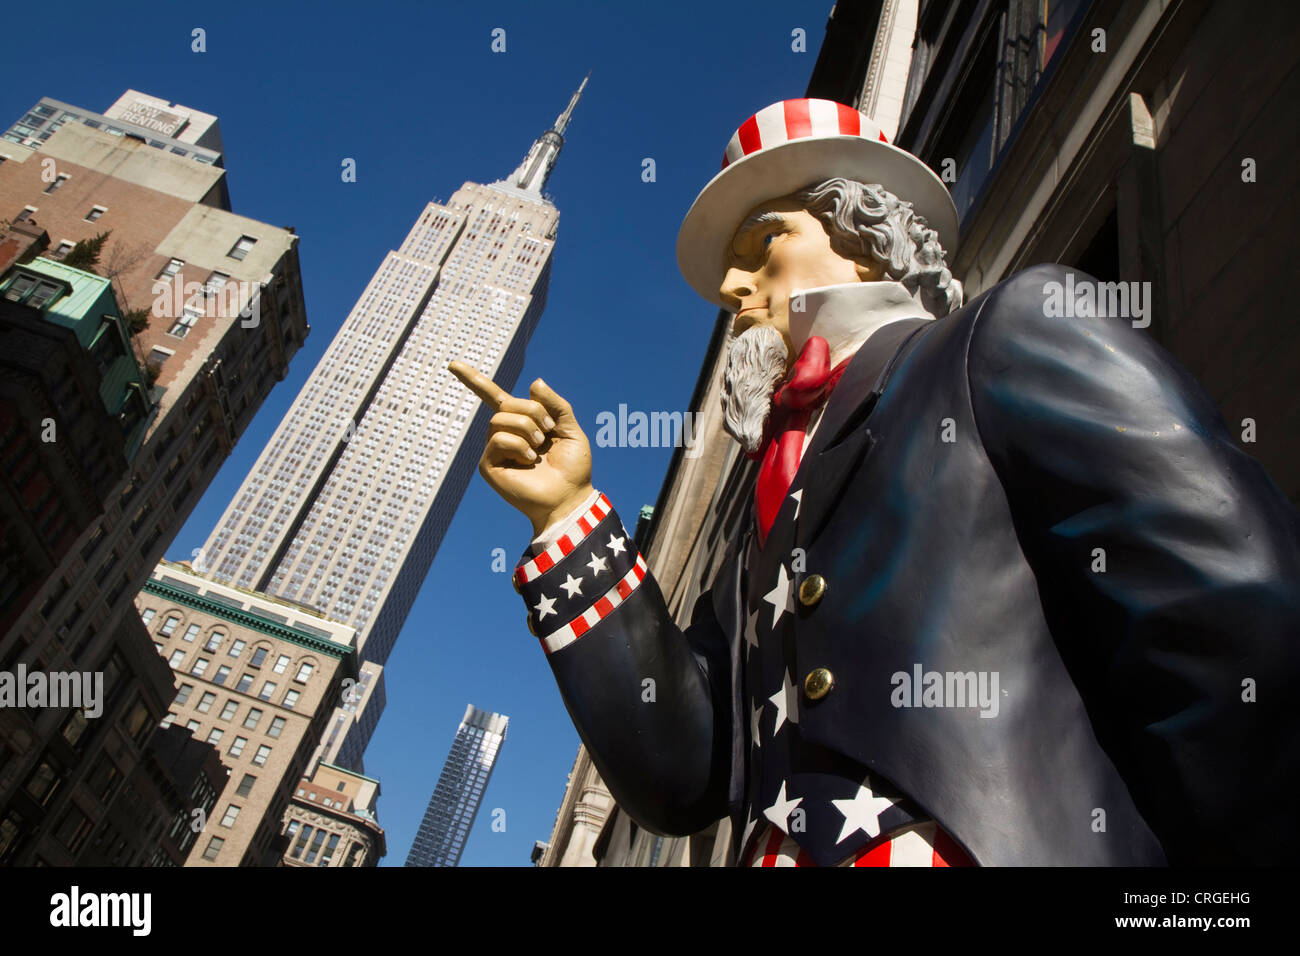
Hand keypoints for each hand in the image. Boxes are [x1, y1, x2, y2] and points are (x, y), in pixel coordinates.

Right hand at [448, 361, 593, 535]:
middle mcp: (504, 433)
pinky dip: (518, 446)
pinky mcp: (489, 465)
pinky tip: (529, 461)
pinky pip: (498, 439)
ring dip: (527, 428)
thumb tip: (534, 382)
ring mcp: (495, 449)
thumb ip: (556, 404)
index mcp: (522, 423)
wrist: (568, 497)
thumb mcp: (570, 428)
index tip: (452, 364)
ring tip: (538, 449)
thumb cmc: (572, 468)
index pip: (493, 396)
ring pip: (501, 419)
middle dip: (534, 412)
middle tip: (548, 432)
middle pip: (507, 403)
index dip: (473, 380)